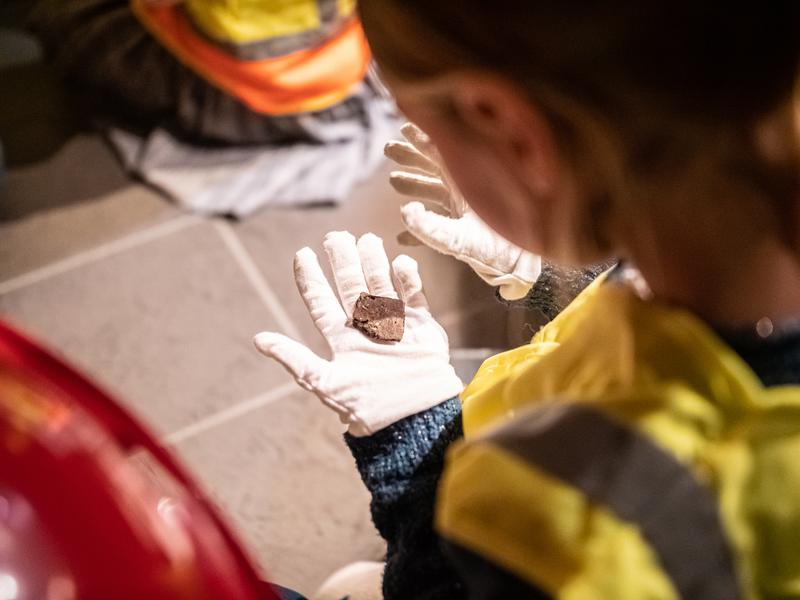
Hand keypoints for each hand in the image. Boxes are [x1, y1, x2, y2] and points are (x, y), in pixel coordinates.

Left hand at [253, 232, 462, 436]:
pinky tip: (400, 263)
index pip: (320, 302)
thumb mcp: (326, 384)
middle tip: (336, 236)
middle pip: (351, 285)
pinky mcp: (423, 328)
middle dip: (343, 260)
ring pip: (381, 284)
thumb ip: (295, 360)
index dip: (310, 277)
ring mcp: (395, 325)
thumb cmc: (368, 408)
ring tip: (367, 239)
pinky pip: (415, 297)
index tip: (303, 253)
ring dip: (374, 262)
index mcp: (340, 340)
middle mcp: (365, 328)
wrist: (414, 421)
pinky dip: (409, 280)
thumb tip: (258, 339)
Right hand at [385, 123, 541, 300]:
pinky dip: (420, 229)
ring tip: (393, 181)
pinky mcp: (467, 229)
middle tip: (388, 148)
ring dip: (414, 185)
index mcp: (468, 183)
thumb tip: (404, 212)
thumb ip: (431, 228)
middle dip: (411, 158)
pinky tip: (401, 237)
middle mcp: (468, 191)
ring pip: (436, 189)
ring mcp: (467, 209)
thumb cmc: (498, 251)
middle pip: (435, 166)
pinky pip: (439, 222)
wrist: (519, 269)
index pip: (442, 151)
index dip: (422, 139)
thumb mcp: (462, 240)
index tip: (404, 126)